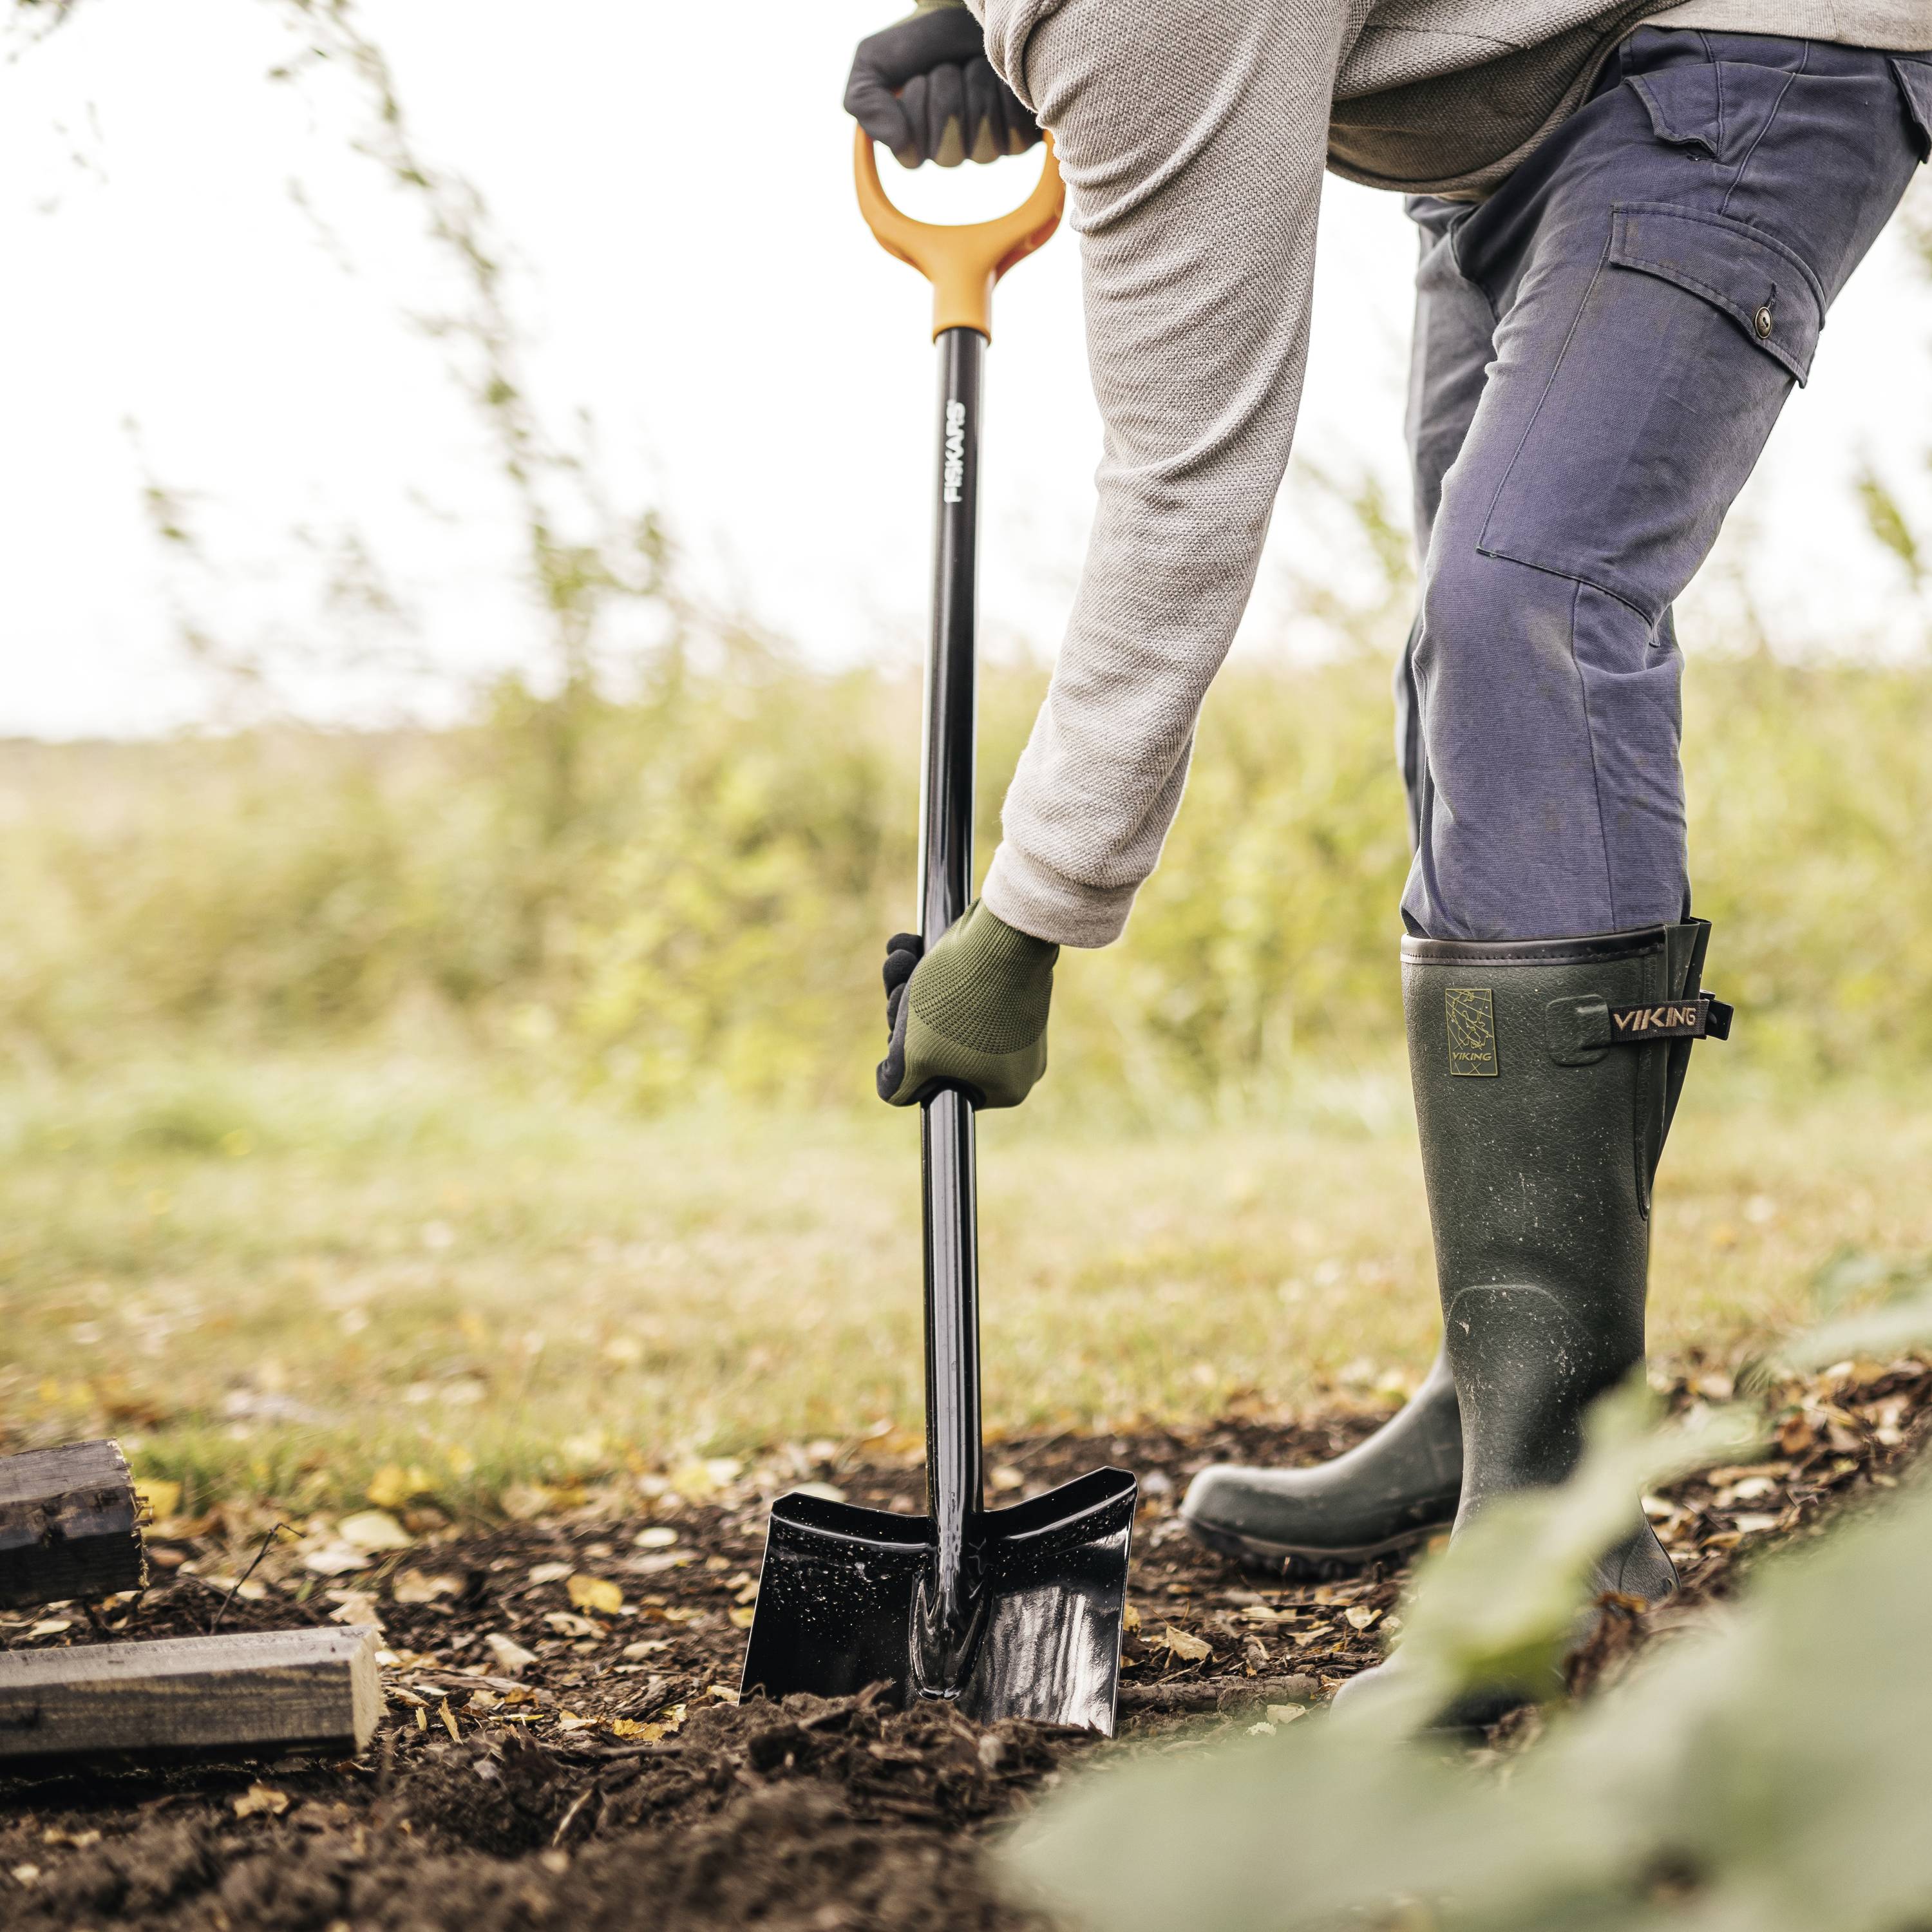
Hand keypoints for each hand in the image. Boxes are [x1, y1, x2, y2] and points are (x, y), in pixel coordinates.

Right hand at [845, 1, 1039, 169]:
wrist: (963, 11)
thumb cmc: (919, 40)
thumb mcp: (873, 61)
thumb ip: (865, 102)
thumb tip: (898, 143)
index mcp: (913, 146)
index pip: (913, 152)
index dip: (916, 103)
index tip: (918, 75)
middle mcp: (949, 154)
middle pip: (948, 148)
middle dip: (947, 92)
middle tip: (949, 66)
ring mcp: (984, 151)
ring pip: (982, 142)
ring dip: (977, 88)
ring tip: (975, 66)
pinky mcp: (1018, 140)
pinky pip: (1014, 138)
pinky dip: (1007, 97)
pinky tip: (1000, 78)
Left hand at [876, 901, 1056, 1108]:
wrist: (1003, 932)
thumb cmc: (960, 999)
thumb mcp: (913, 1055)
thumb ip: (897, 1085)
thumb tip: (892, 1089)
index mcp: (1005, 1088)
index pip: (940, 1086)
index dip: (910, 1062)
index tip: (898, 1037)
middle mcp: (1017, 1059)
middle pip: (940, 1047)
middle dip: (907, 1016)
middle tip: (900, 993)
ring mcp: (1016, 1019)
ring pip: (945, 1011)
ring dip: (910, 985)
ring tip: (903, 960)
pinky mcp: (1011, 982)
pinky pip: (964, 985)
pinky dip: (932, 966)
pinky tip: (909, 946)